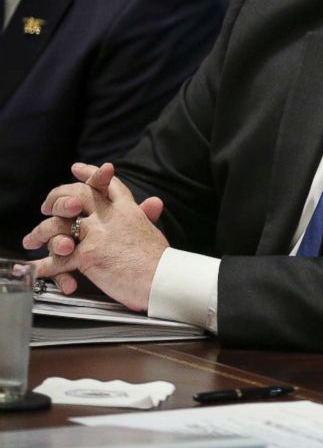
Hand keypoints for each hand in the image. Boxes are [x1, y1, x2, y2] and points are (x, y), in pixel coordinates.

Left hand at [22, 162, 167, 310]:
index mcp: (128, 210)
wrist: (163, 279)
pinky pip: (59, 257)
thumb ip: (146, 216)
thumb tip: (154, 200)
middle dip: (58, 196)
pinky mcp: (88, 255)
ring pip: (61, 222)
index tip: (77, 168)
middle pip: (79, 194)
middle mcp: (112, 216)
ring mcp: (98, 233)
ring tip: (32, 239)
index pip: (107, 184)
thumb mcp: (153, 231)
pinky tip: (37, 268)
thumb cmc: (160, 261)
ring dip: (43, 231)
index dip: (91, 174)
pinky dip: (45, 265)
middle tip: (47, 205)